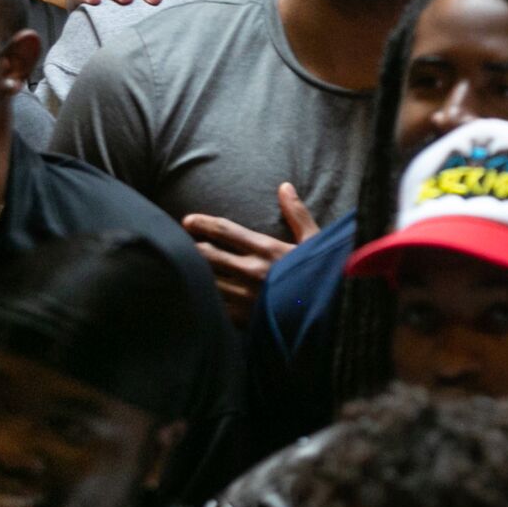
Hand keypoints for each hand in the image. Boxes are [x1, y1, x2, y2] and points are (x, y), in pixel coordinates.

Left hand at [181, 183, 320, 323]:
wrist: (329, 317)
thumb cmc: (324, 277)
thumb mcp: (315, 243)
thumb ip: (297, 215)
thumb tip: (285, 186)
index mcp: (267, 250)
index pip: (225, 231)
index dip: (203, 224)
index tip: (188, 221)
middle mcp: (252, 272)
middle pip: (207, 254)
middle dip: (190, 247)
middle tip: (178, 243)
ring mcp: (245, 298)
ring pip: (207, 280)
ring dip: (193, 273)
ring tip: (180, 268)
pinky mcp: (243, 320)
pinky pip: (214, 306)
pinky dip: (203, 298)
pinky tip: (194, 295)